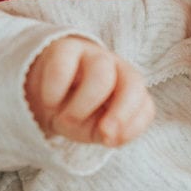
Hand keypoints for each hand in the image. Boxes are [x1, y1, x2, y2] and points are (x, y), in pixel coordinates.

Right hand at [26, 37, 154, 147]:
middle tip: (102, 134)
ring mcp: (92, 55)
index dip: (132, 126)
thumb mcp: (94, 130)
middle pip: (133, 83)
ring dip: (82, 106)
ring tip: (64, 121)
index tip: (108, 141)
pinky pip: (64, 68)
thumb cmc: (76, 113)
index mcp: (129, 92)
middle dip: (121, 114)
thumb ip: (110, 134)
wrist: (45, 94)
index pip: (145, 106)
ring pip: (101, 74)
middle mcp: (116, 69)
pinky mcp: (64, 49)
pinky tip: (50, 103)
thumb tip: (110, 136)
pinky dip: (55, 92)